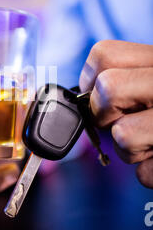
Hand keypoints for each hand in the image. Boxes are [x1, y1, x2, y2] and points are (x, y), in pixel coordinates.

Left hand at [79, 40, 152, 187]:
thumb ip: (128, 78)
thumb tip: (83, 99)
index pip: (104, 55)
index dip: (93, 81)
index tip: (106, 97)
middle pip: (108, 89)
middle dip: (105, 114)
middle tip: (125, 120)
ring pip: (123, 136)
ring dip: (132, 149)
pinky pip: (146, 173)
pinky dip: (151, 172)